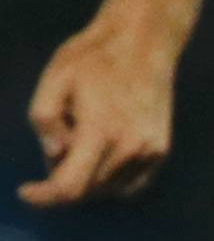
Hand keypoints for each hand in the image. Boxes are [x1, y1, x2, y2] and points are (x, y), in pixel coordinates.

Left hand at [23, 18, 180, 205]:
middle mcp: (130, 149)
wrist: (143, 44)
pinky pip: (130, 185)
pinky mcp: (160, 151)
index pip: (71, 186)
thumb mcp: (54, 79)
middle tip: (58, 142)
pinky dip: (109, 181)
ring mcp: (149, 152)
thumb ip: (45, 119)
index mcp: (101, 132)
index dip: (45, 197)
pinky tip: (100, 156)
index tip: (26, 192)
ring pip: (108, 189)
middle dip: (62, 177)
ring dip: (86, 178)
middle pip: (87, 190)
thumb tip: (55, 153)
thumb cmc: (93, 58)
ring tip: (82, 140)